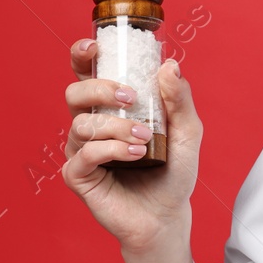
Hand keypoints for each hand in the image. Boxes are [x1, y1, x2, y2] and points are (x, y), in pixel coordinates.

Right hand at [61, 39, 201, 251]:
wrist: (169, 214)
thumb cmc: (174, 171)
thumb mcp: (188, 132)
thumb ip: (180, 99)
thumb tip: (169, 65)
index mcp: (111, 108)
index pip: (86, 73)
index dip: (82, 55)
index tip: (94, 47)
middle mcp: (91, 125)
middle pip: (74, 92)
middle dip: (100, 89)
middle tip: (132, 98)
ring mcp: (81, 150)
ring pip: (82, 123)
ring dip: (117, 127)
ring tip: (145, 140)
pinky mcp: (78, 176)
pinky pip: (85, 154)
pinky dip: (113, 150)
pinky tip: (136, 155)